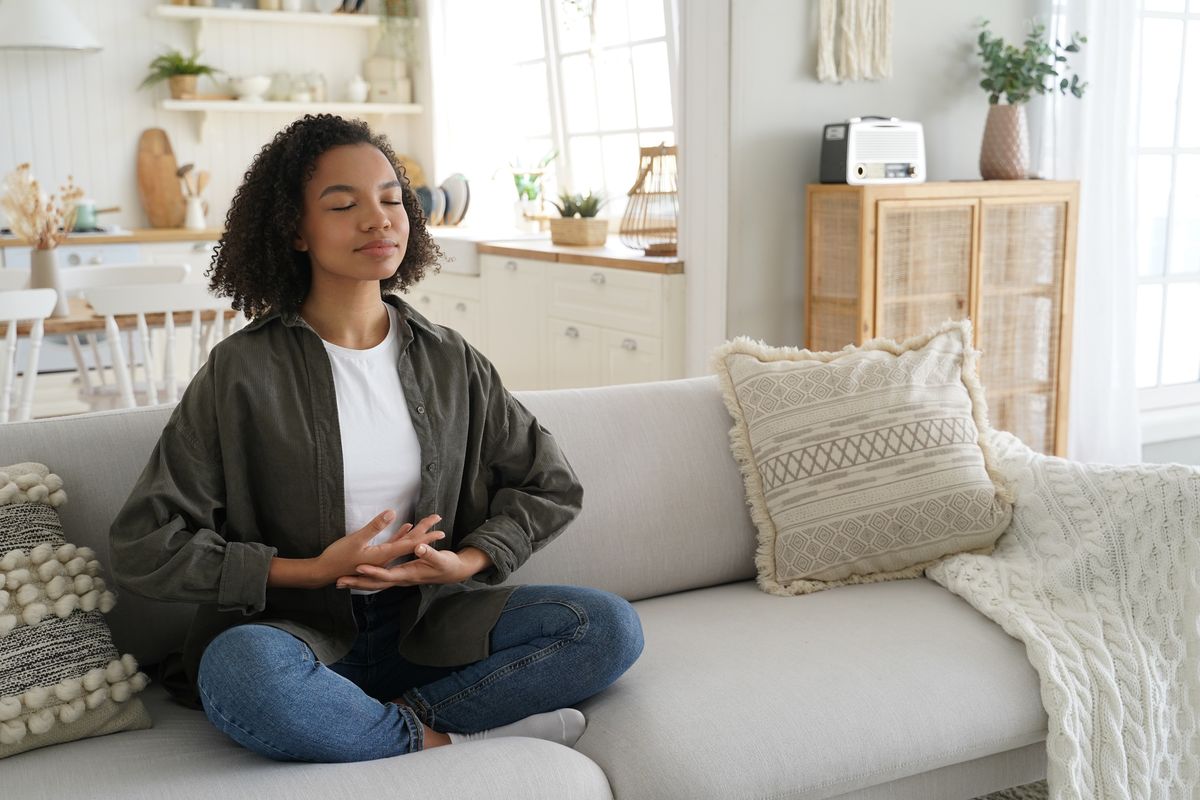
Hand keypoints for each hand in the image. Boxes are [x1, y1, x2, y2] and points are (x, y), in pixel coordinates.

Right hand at [315, 511, 444, 586]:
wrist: (324, 572)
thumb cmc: (337, 557)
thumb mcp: (356, 540)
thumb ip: (375, 526)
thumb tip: (393, 512)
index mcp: (384, 555)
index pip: (411, 545)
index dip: (426, 538)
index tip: (441, 532)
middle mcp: (386, 558)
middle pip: (411, 545)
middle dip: (426, 535)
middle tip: (440, 525)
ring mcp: (381, 558)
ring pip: (403, 545)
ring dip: (416, 535)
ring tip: (429, 524)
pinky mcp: (374, 556)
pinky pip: (393, 545)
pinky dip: (401, 536)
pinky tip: (407, 527)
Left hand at [335, 544, 490, 589]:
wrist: (453, 572)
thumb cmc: (448, 566)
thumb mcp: (441, 559)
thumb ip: (430, 553)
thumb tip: (420, 547)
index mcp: (409, 574)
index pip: (387, 576)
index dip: (374, 572)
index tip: (358, 569)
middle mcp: (401, 578)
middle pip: (376, 584)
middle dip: (358, 584)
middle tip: (338, 583)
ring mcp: (399, 576)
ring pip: (375, 582)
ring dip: (359, 582)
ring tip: (340, 582)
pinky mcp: (399, 571)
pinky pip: (380, 575)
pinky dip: (369, 573)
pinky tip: (360, 570)